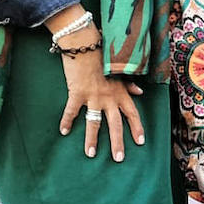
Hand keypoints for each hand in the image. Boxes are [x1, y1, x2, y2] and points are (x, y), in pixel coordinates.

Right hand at [55, 26, 145, 161]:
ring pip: (94, 123)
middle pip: (116, 125)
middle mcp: (110, 98)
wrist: (84, 44)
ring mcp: (93, 97)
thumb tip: (140, 91)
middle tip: (119, 159)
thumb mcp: (119, 71)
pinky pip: (72, 111)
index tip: (140, 142)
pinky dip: (66, 121)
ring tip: (90, 154)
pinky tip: (63, 131)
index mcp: (121, 93)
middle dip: (117, 143)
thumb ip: (128, 84)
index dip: (137, 129)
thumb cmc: (102, 56)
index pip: (133, 115)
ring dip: (92, 139)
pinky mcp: (77, 93)